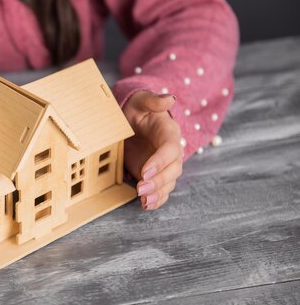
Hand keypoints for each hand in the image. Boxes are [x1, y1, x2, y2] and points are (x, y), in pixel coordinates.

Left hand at [122, 91, 182, 209]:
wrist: (131, 119)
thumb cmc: (137, 108)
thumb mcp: (141, 100)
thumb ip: (153, 100)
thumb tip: (170, 98)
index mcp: (169, 133)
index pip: (170, 149)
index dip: (160, 162)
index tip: (144, 172)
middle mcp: (170, 151)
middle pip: (172, 170)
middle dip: (158, 181)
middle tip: (141, 188)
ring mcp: (163, 165)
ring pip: (168, 183)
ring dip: (158, 194)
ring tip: (144, 201)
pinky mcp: (155, 174)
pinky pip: (161, 190)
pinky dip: (156, 199)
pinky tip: (146, 205)